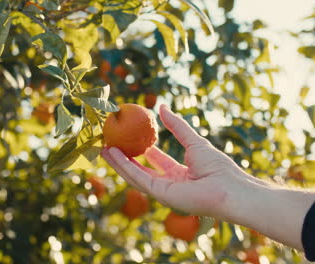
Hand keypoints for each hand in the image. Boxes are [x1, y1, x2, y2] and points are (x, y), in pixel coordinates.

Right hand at [101, 105, 254, 217]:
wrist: (229, 187)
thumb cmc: (217, 166)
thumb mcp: (193, 141)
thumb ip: (177, 126)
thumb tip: (162, 107)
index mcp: (180, 172)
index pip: (156, 160)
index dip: (141, 149)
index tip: (129, 138)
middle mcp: (170, 183)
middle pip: (141, 169)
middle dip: (124, 158)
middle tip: (110, 144)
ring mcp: (163, 191)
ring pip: (135, 175)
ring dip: (118, 162)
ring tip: (104, 148)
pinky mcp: (159, 195)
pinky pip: (138, 178)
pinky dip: (124, 167)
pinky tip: (113, 154)